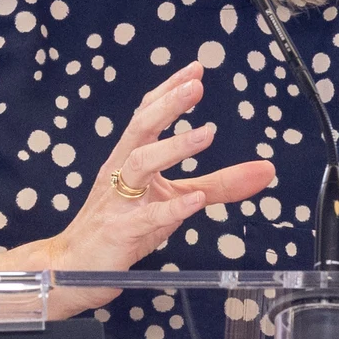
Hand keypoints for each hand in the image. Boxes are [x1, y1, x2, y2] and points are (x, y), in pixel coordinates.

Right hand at [47, 61, 274, 278]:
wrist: (73, 268)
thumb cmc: (123, 228)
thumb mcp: (174, 202)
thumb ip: (218, 185)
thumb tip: (265, 170)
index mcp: (129, 159)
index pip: (147, 115)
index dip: (169, 91)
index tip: (195, 70)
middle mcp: (120, 172)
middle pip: (140, 128)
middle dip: (168, 105)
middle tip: (195, 85)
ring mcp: (117, 201)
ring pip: (140, 164)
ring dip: (173, 147)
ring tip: (205, 134)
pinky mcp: (120, 232)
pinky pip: (146, 217)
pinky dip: (172, 208)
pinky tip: (195, 200)